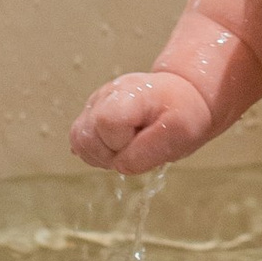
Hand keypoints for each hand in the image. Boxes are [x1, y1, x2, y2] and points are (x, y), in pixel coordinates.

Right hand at [69, 71, 212, 174]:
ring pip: (78, 141)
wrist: (182, 96)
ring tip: (128, 148)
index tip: (141, 140)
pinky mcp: (91, 114)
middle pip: (84, 136)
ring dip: (101, 155)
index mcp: (128, 94)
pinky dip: (96, 152)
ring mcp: (94, 104)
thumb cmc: (182, 112)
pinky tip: (117, 147)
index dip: (120, 143)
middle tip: (135, 149)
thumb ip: (149, 152)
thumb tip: (119, 166)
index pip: (104, 123)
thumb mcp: (180, 133)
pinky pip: (79, 141)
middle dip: (108, 155)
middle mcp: (105, 96)